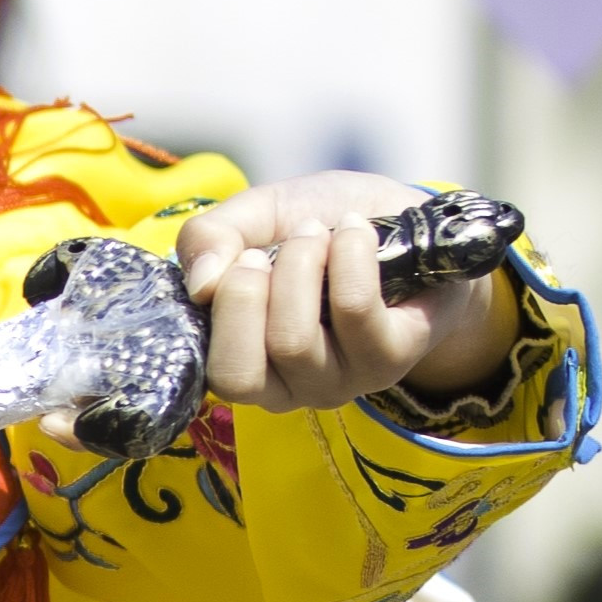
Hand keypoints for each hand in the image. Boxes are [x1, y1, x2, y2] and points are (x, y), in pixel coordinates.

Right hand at [173, 171, 510, 412]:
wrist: (401, 215)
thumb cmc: (321, 223)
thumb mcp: (255, 216)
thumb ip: (210, 239)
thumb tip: (200, 283)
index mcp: (247, 360)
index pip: (215, 374)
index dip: (223, 308)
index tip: (246, 254)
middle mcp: (290, 386)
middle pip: (242, 374)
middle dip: (249, 293)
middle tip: (273, 248)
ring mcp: (341, 380)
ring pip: (294, 342)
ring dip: (301, 264)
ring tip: (321, 232)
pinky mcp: (390, 359)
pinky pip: (354, 313)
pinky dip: (348, 258)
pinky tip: (357, 233)